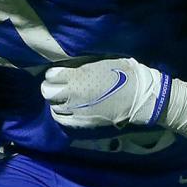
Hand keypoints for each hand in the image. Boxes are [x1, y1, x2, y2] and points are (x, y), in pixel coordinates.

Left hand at [41, 58, 165, 129]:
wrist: (139, 97)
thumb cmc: (124, 74)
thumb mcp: (101, 63)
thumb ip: (81, 67)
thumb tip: (69, 68)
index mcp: (78, 76)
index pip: (51, 75)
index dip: (55, 74)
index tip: (60, 74)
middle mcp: (73, 93)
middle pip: (47, 91)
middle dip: (51, 88)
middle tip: (59, 87)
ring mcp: (76, 110)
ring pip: (53, 107)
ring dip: (57, 102)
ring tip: (65, 100)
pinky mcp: (82, 123)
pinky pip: (63, 120)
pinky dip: (63, 115)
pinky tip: (69, 111)